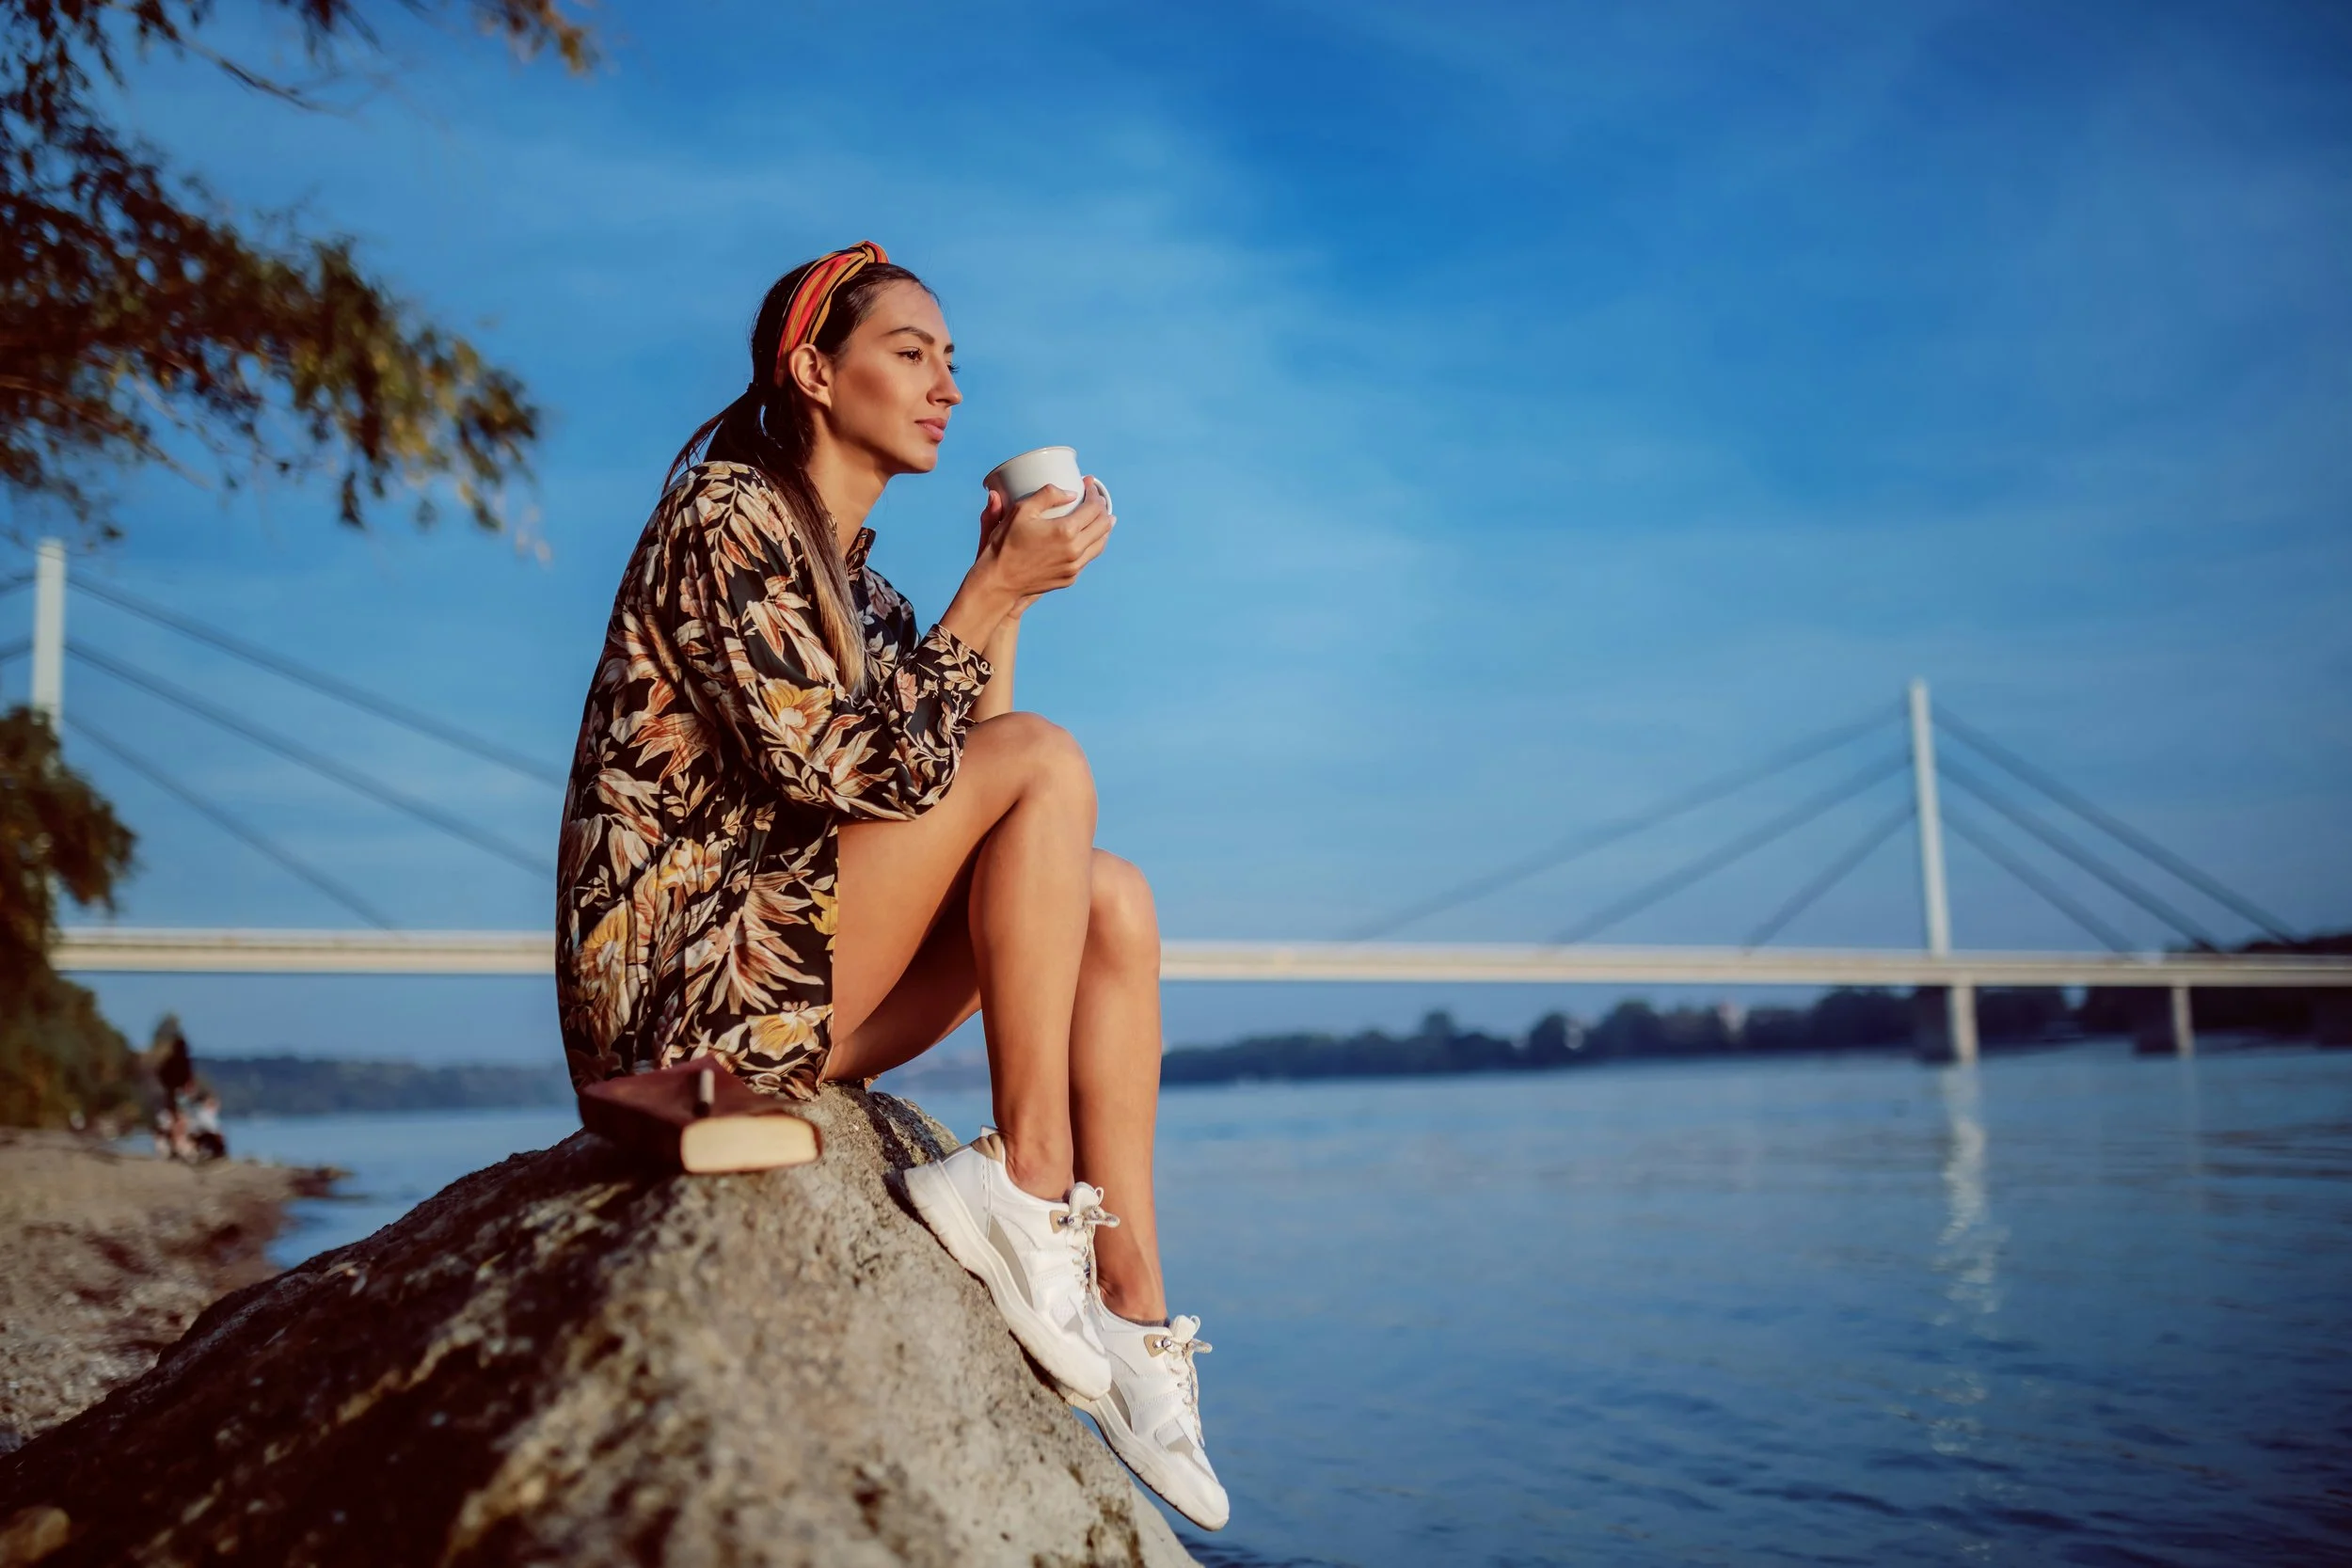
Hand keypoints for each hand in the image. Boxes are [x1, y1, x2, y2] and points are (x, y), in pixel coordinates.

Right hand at [976, 478, 1112, 605]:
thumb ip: (1047, 495)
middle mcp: (1075, 550)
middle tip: (1096, 499)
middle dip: (1103, 508)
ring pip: (1100, 544)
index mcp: (1066, 531)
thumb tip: (1071, 493)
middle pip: (1103, 525)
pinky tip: (1088, 537)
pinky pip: (1088, 558)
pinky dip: (1093, 543)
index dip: (1094, 493)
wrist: (999, 581)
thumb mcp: (1021, 510)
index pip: (1094, 508)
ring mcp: (1074, 567)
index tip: (1089, 484)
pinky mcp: (1070, 578)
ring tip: (1101, 517)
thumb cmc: (1005, 544)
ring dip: (1103, 527)